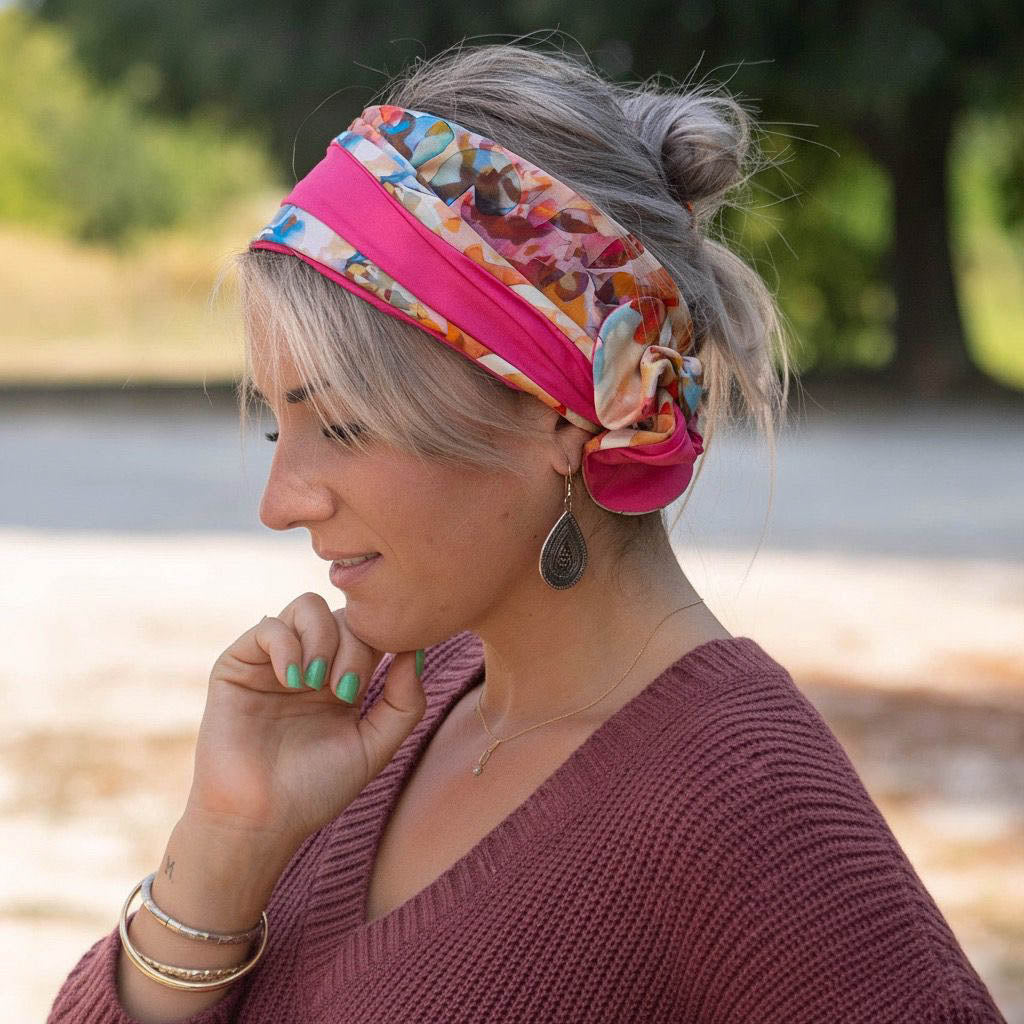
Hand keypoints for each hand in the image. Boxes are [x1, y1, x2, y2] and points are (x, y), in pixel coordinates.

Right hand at [182, 593, 426, 852]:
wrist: (260, 820)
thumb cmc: (316, 789)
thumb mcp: (375, 745)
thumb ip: (405, 701)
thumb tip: (417, 651)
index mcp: (343, 677)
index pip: (371, 630)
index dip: (385, 639)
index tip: (390, 667)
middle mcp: (310, 662)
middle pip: (345, 615)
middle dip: (356, 648)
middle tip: (347, 693)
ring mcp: (274, 660)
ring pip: (308, 606)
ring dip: (325, 639)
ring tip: (319, 685)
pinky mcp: (237, 664)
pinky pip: (268, 626)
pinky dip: (288, 646)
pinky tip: (293, 682)